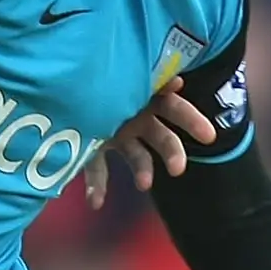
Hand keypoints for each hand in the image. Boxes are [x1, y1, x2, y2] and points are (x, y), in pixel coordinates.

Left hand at [80, 80, 219, 210]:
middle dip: (172, 153)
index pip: (175, 107)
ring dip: (143, 171)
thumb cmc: (96, 67)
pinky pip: (97, 169)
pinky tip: (95, 202)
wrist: (62, 77)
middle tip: (178, 169)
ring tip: (144, 185)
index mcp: (145, 96)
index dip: (192, 121)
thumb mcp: (121, 69)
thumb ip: (150, 78)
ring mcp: (116, 133)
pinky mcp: (92, 146)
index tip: (209, 136)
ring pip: (136, 156)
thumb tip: (176, 80)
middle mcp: (135, 117)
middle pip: (162, 137)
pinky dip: (97, 186)